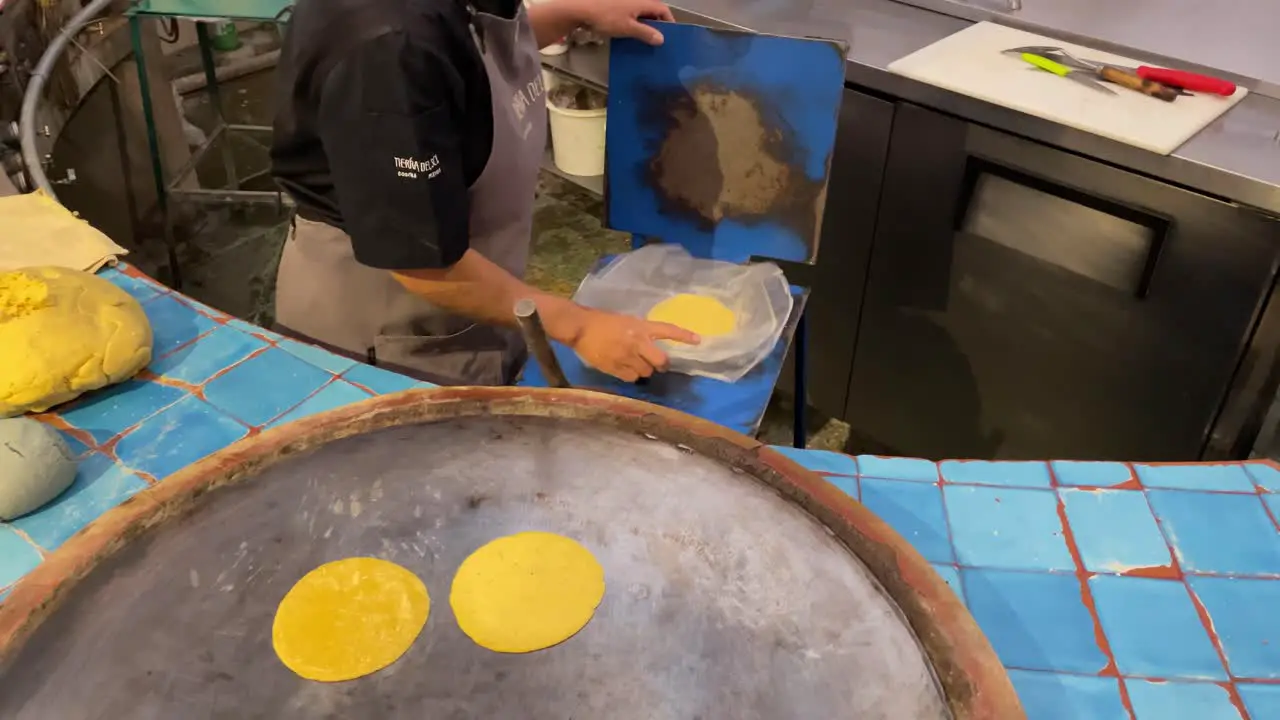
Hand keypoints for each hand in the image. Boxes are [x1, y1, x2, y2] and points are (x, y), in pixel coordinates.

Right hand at [569, 309, 699, 381]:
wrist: (580, 328)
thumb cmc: (602, 321)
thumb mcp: (626, 321)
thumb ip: (640, 332)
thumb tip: (650, 345)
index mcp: (641, 327)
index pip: (668, 330)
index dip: (684, 336)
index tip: (698, 340)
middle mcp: (638, 342)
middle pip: (661, 360)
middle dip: (661, 364)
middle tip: (658, 364)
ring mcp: (627, 356)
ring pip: (646, 371)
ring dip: (643, 369)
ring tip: (632, 362)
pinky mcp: (616, 367)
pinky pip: (631, 378)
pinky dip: (630, 375)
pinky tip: (622, 368)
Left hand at [576, 0, 673, 45]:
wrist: (581, 8)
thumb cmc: (607, 17)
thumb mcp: (628, 28)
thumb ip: (645, 33)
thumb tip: (661, 39)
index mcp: (643, 2)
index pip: (663, 9)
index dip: (669, 21)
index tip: (671, 35)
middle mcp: (636, 0)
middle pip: (652, 11)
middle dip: (657, 25)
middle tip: (658, 41)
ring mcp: (625, 3)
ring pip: (641, 14)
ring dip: (645, 25)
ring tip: (645, 41)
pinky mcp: (615, 7)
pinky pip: (630, 15)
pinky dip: (633, 24)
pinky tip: (630, 36)